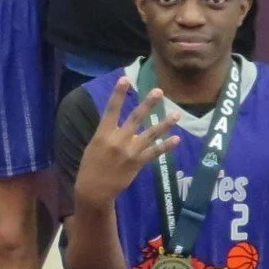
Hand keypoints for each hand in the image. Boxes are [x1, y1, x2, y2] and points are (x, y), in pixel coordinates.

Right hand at [72, 75, 180, 208]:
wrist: (94, 189)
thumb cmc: (91, 166)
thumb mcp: (94, 146)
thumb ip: (108, 134)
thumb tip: (122, 126)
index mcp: (103, 133)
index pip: (111, 109)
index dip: (118, 93)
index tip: (125, 78)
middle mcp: (118, 140)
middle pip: (136, 118)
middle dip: (148, 104)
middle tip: (159, 91)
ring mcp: (130, 151)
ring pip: (150, 134)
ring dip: (164, 124)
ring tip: (177, 115)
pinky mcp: (138, 163)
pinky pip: (154, 152)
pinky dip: (165, 146)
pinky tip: (176, 139)